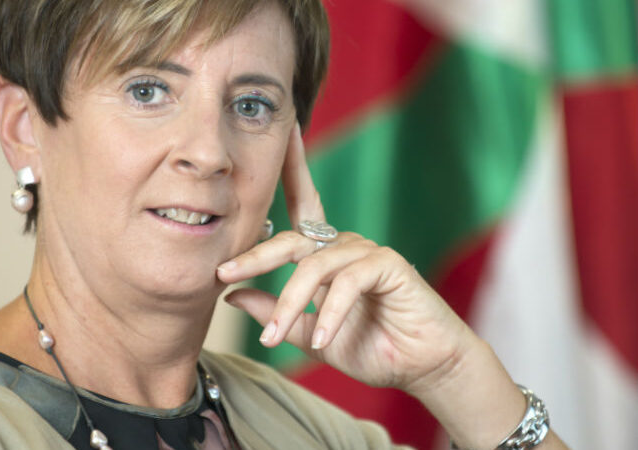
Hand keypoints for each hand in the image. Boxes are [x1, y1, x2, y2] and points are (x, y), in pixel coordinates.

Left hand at [216, 123, 473, 392]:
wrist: (422, 368)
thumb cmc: (371, 347)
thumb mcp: (310, 333)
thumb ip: (275, 311)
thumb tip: (232, 294)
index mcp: (328, 254)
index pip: (302, 206)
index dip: (292, 169)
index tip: (280, 135)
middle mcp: (346, 245)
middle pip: (294, 238)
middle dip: (257, 256)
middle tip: (223, 272)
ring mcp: (368, 251)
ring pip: (314, 267)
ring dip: (290, 305)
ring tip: (273, 338)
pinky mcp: (389, 264)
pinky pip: (347, 282)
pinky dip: (329, 313)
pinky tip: (321, 339)